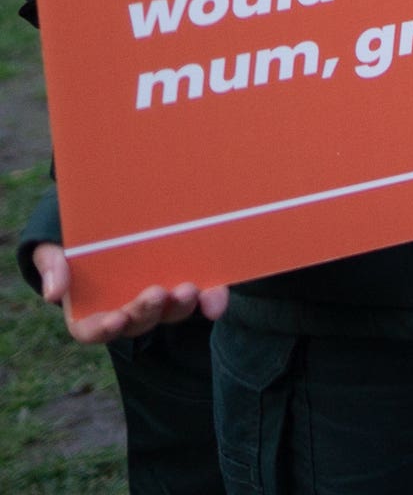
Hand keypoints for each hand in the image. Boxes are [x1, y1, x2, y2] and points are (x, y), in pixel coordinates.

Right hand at [34, 243, 225, 344]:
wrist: (107, 226)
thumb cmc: (74, 246)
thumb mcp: (55, 252)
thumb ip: (53, 267)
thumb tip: (52, 293)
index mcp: (89, 313)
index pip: (94, 331)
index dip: (104, 329)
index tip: (115, 318)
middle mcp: (125, 312)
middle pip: (137, 322)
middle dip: (146, 311)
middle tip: (156, 294)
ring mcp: (156, 301)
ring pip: (169, 313)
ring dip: (180, 307)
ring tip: (188, 289)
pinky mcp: (181, 286)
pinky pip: (198, 299)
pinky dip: (210, 300)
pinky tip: (216, 300)